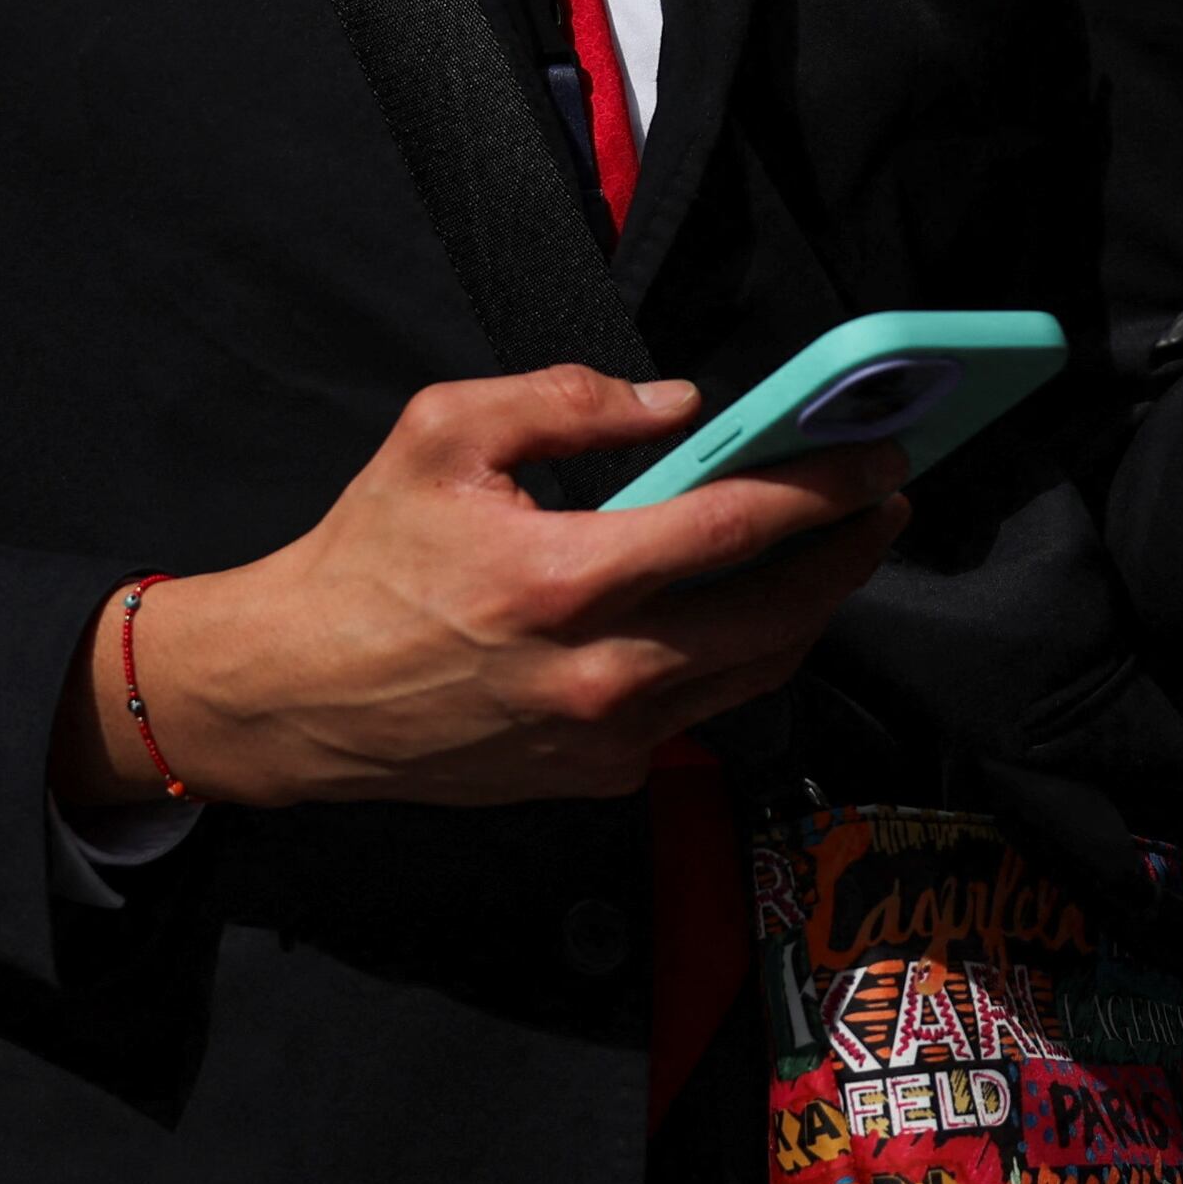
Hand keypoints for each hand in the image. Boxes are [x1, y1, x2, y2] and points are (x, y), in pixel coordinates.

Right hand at [67, 368, 907, 810]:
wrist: (294, 697)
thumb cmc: (364, 555)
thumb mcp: (443, 434)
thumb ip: (568, 403)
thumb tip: (682, 405)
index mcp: (564, 577)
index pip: (734, 525)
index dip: (823, 486)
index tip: (881, 454)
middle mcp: (599, 674)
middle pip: (776, 614)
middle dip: (850, 553)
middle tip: (888, 502)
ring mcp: (603, 741)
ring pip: (754, 674)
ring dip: (811, 610)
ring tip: (838, 551)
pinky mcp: (596, 780)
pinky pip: (698, 715)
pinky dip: (733, 660)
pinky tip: (743, 612)